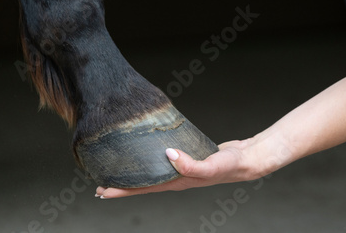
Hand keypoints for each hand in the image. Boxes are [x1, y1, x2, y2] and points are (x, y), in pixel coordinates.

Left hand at [95, 140, 254, 198]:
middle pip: (143, 184)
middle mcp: (175, 178)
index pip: (144, 189)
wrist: (245, 159)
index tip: (102, 190)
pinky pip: (163, 161)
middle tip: (100, 184)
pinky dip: (151, 160)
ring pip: (152, 173)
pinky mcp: (185, 157)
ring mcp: (180, 169)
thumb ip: (190, 164)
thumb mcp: (210, 166)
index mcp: (177, 182)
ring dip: (135, 174)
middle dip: (122, 186)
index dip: (123, 191)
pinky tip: (148, 154)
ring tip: (119, 170)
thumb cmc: (229, 165)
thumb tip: (168, 155)